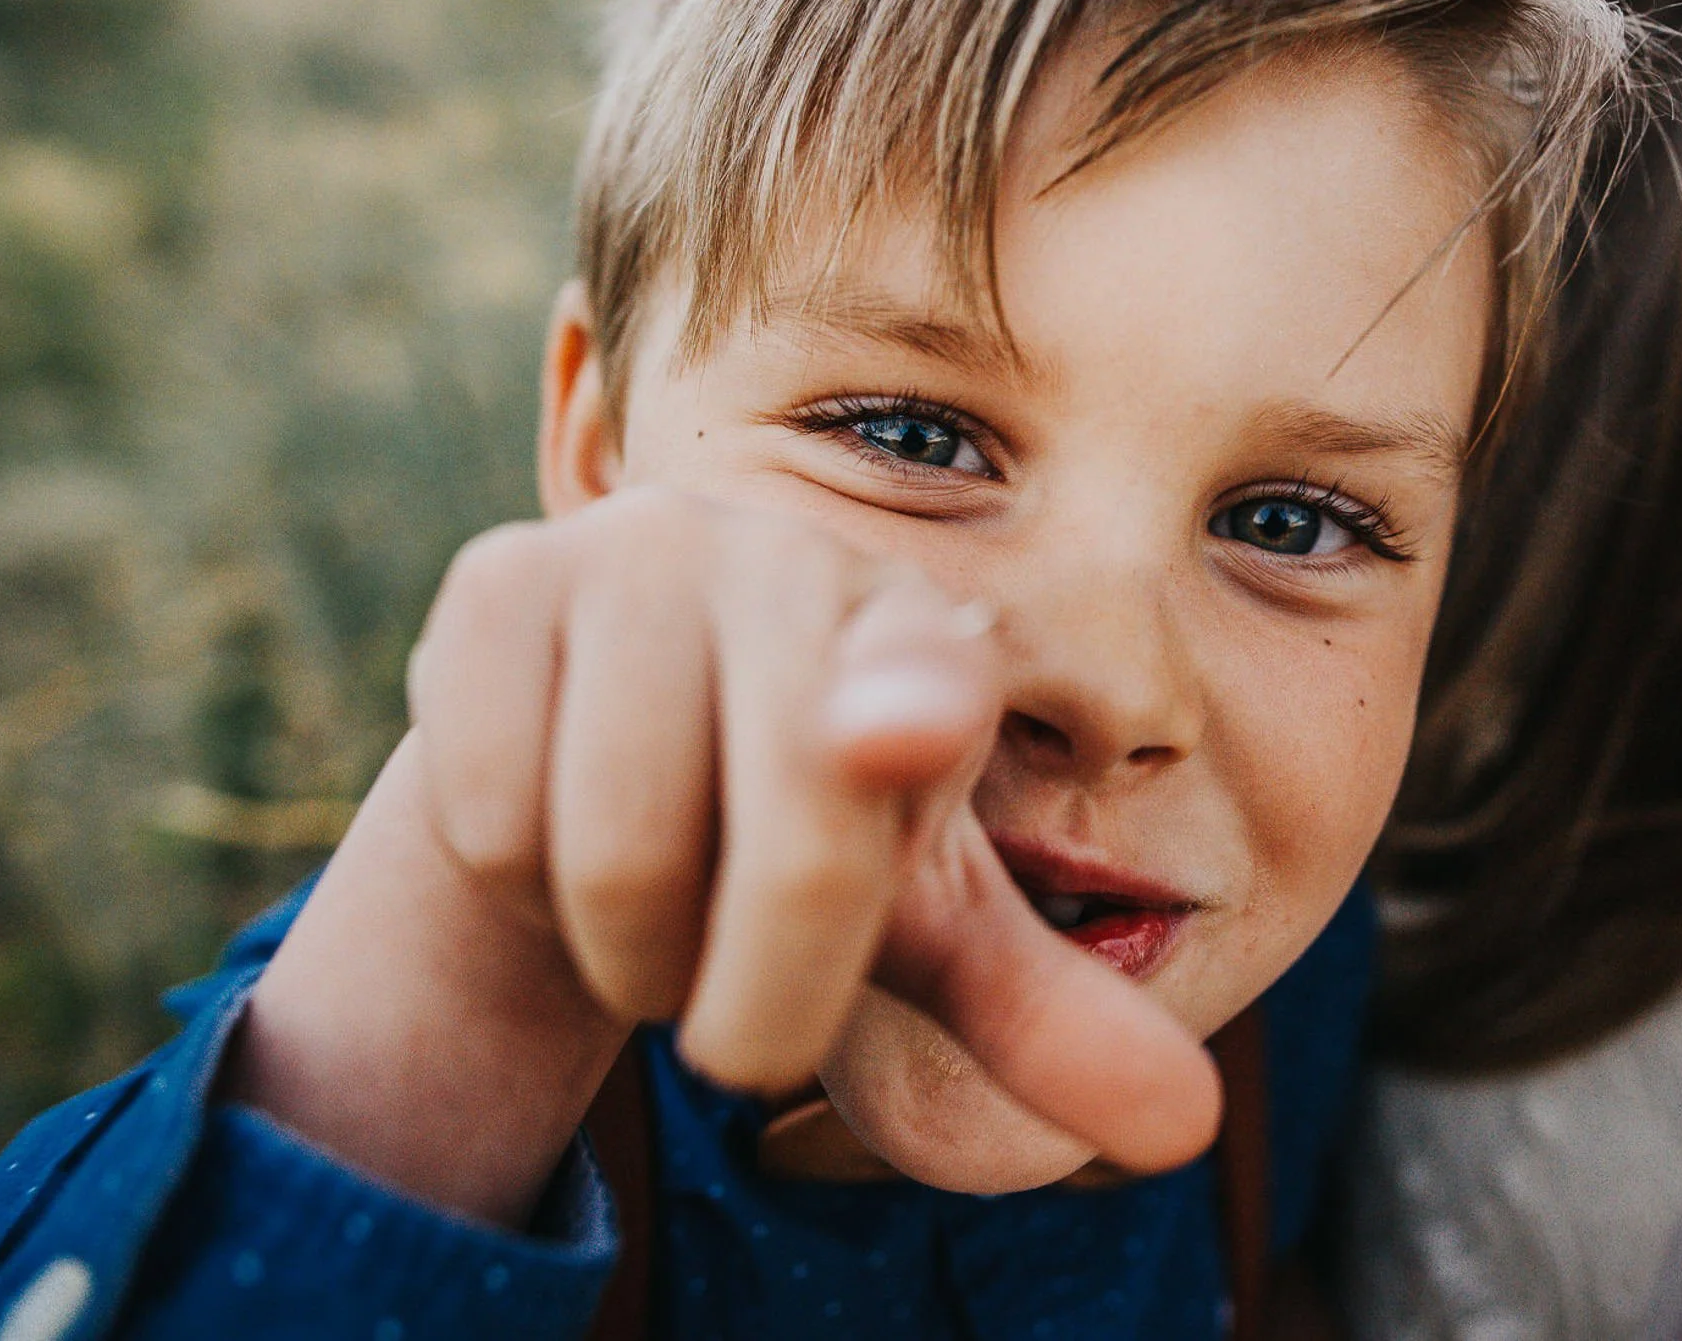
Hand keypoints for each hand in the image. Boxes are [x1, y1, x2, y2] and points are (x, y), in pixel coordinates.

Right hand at [225, 487, 1217, 1225]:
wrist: (600, 757)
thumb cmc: (790, 835)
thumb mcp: (922, 928)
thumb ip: (1042, 1014)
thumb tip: (1185, 1129)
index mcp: (924, 641)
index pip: (926, 685)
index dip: (906, 714)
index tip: (891, 741)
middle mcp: (791, 563)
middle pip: (785, 843)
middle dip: (765, 1004)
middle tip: (745, 1035)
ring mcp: (640, 551)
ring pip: (619, 853)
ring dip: (636, 956)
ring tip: (660, 913)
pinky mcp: (498, 578)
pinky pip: (496, 817)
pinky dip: (523, 884)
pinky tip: (556, 829)